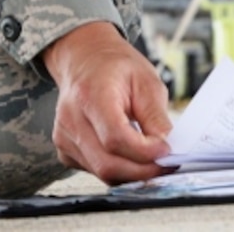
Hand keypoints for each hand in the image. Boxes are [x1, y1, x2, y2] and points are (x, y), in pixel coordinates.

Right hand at [39, 21, 172, 183]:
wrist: (85, 60)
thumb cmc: (115, 67)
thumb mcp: (145, 81)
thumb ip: (156, 117)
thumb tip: (169, 149)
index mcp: (90, 94)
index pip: (115, 137)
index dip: (144, 151)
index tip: (167, 151)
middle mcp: (71, 118)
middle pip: (107, 163)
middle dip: (142, 170)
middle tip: (166, 164)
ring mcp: (64, 136)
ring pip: (102, 172)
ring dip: (132, 172)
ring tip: (151, 158)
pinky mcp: (65, 150)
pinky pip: (95, 171)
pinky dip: (118, 169)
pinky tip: (127, 153)